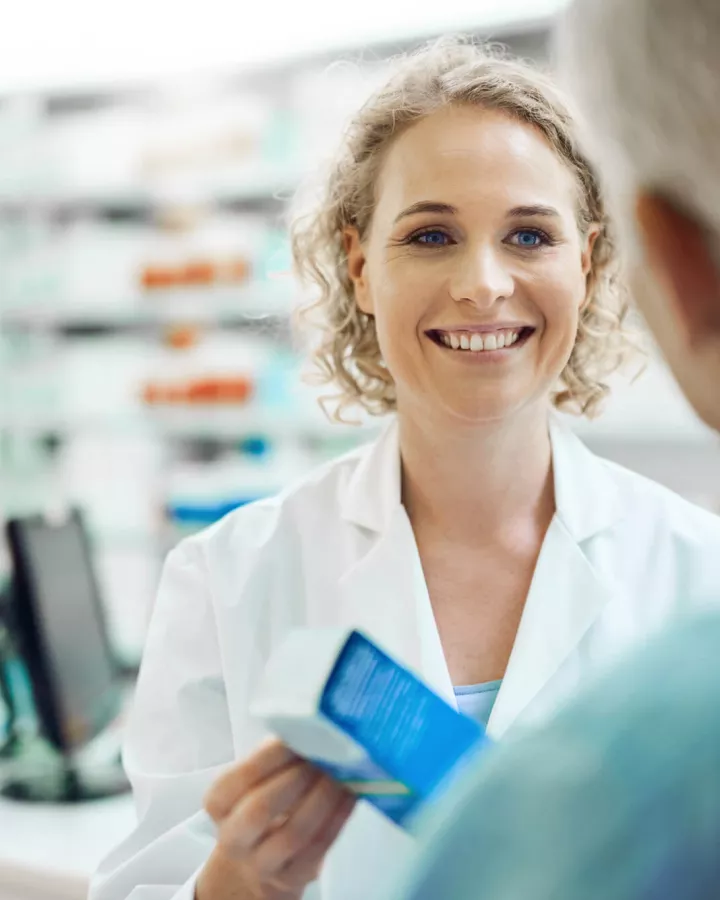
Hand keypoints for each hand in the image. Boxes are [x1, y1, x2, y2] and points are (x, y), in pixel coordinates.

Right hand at [200, 739, 355, 899]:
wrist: (260, 859)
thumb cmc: (262, 800)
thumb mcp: (256, 778)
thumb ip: (274, 755)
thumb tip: (307, 726)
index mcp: (218, 804)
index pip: (238, 779)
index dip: (270, 757)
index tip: (298, 736)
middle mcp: (234, 838)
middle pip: (260, 809)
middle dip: (295, 778)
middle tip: (322, 755)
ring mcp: (263, 863)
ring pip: (293, 833)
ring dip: (322, 798)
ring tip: (340, 773)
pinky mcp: (294, 876)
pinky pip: (318, 848)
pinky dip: (337, 818)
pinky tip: (350, 794)